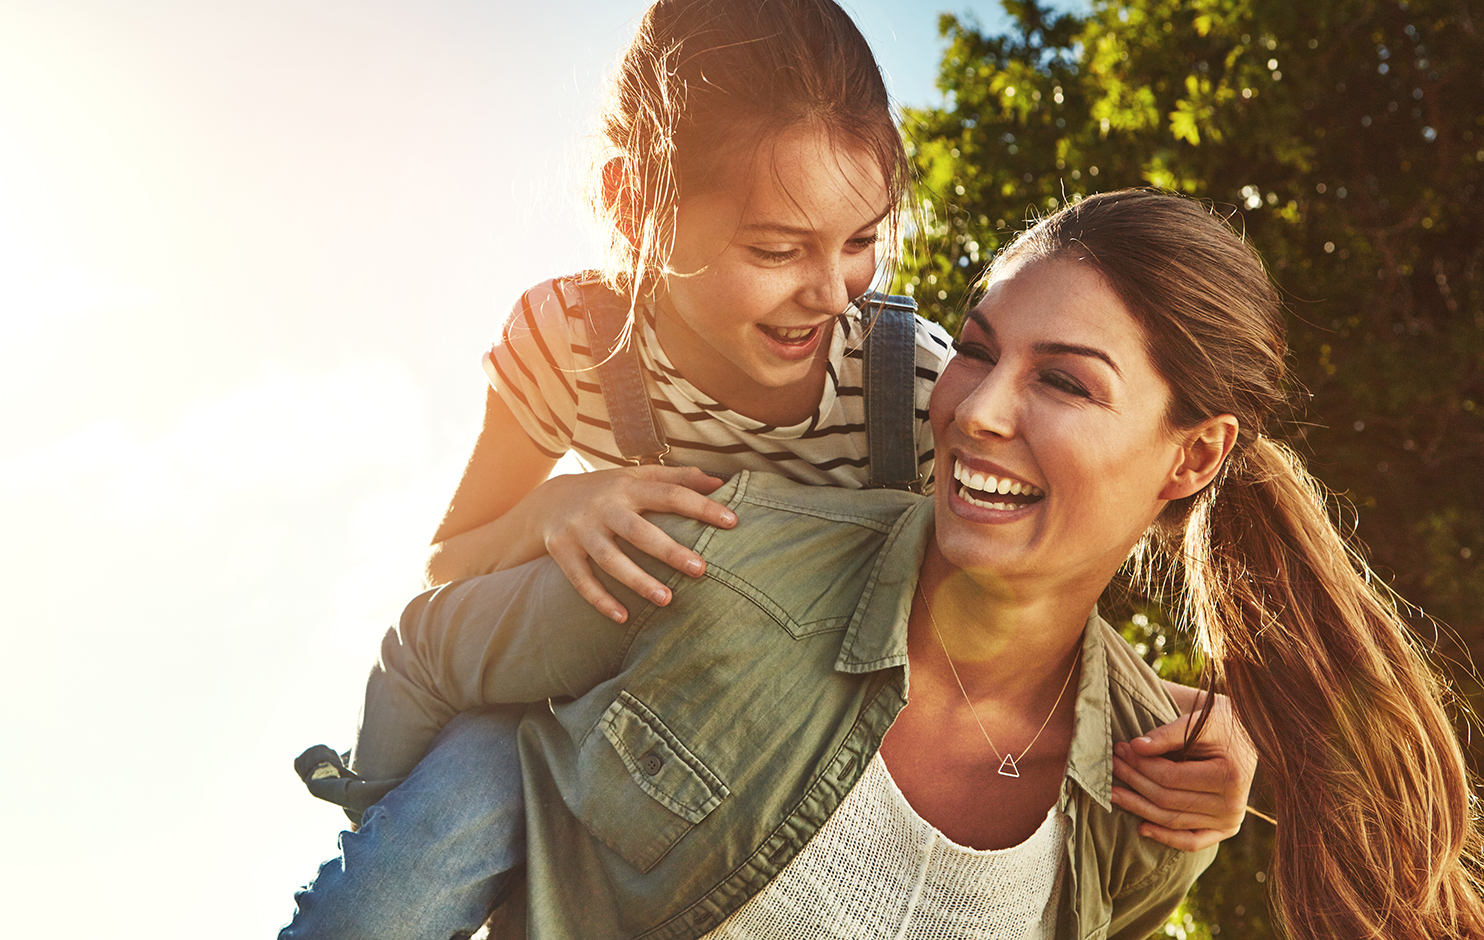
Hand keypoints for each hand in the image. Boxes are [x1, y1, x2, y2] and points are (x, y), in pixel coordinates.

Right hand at [532, 465, 736, 622]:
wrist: (549, 500)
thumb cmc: (609, 491)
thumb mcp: (638, 477)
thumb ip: (677, 478)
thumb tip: (719, 482)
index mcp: (628, 486)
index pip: (670, 494)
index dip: (702, 506)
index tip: (733, 521)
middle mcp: (603, 507)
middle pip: (638, 530)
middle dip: (669, 550)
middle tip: (701, 569)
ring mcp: (581, 530)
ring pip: (610, 559)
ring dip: (637, 580)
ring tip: (666, 599)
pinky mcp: (562, 552)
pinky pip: (581, 580)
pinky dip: (600, 600)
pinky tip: (623, 618)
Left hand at [1109, 692, 1257, 850]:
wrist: (1248, 737)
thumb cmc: (1220, 724)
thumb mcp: (1198, 722)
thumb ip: (1167, 734)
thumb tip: (1135, 746)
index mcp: (1229, 776)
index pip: (1170, 777)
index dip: (1140, 765)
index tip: (1121, 748)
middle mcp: (1232, 805)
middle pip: (1168, 800)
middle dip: (1135, 781)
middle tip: (1113, 764)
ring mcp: (1230, 821)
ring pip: (1173, 821)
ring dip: (1139, 807)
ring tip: (1114, 792)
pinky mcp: (1226, 830)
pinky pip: (1192, 842)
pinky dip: (1166, 837)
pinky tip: (1140, 828)